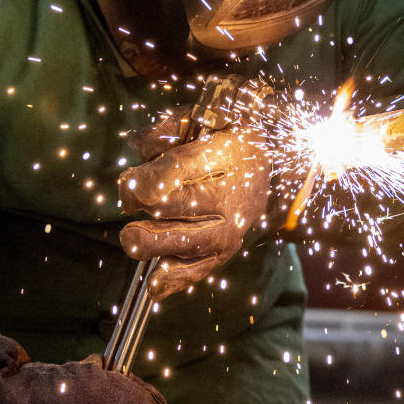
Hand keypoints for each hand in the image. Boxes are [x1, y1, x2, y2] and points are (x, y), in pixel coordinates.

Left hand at [118, 112, 270, 299]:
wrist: (274, 162)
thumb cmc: (227, 137)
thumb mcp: (201, 117)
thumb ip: (164, 130)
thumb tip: (137, 146)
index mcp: (217, 161)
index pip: (164, 180)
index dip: (135, 184)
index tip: (130, 182)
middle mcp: (224, 200)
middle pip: (165, 212)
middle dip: (139, 207)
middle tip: (133, 205)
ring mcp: (226, 231)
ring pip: (177, 244)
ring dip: (149, 243)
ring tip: (136, 237)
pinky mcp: (224, 253)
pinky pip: (195, 272)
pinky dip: (172, 279)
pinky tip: (155, 285)